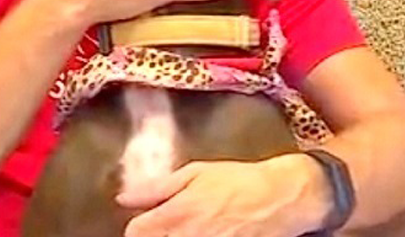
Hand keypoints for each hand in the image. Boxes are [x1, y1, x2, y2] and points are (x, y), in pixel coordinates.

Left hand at [117, 156, 332, 235]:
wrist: (280, 197)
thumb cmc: (235, 180)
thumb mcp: (194, 174)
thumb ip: (156, 189)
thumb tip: (124, 198)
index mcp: (177, 211)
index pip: (137, 232)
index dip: (136, 230)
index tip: (143, 225)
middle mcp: (190, 234)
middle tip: (164, 228)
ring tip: (183, 231)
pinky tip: (202, 235)